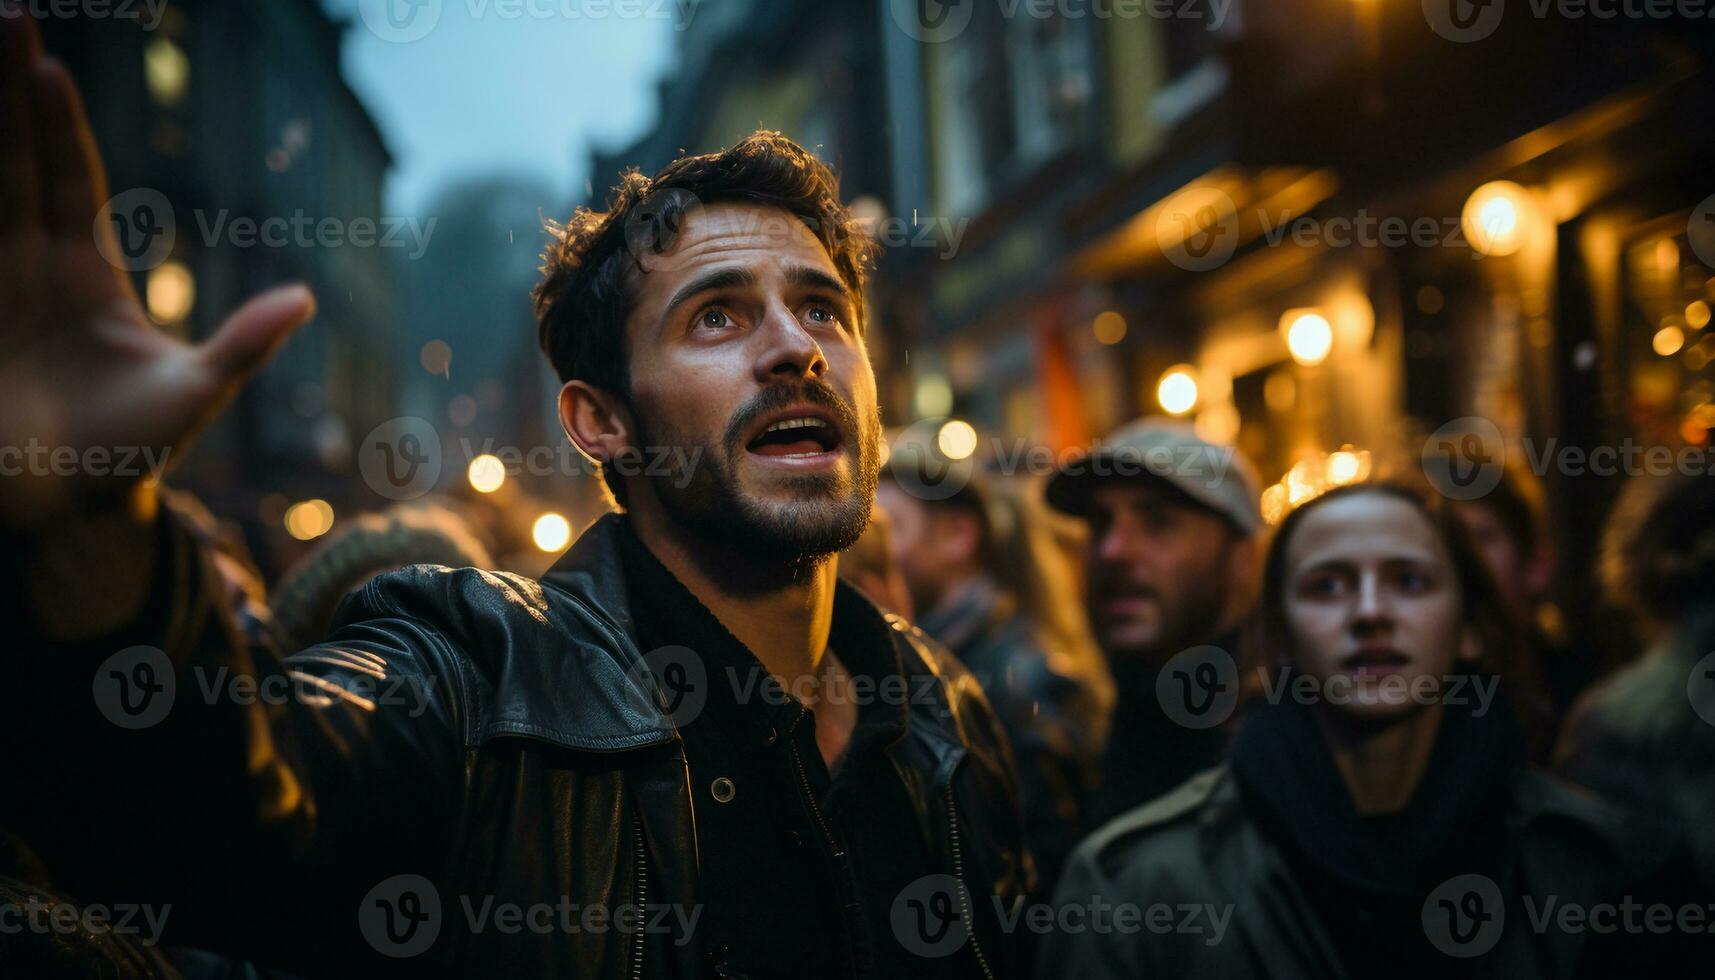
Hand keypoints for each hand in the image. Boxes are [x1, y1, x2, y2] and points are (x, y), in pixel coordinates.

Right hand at [0, 15, 315, 531]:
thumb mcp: (195, 396)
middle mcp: (31, 267)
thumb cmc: (135, 454)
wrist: (70, 510)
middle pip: (12, 162)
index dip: (54, 123)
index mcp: (88, 273)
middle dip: (2, 93)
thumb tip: (303, 297)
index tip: (45, 61)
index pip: (69, 178)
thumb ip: (242, 346)